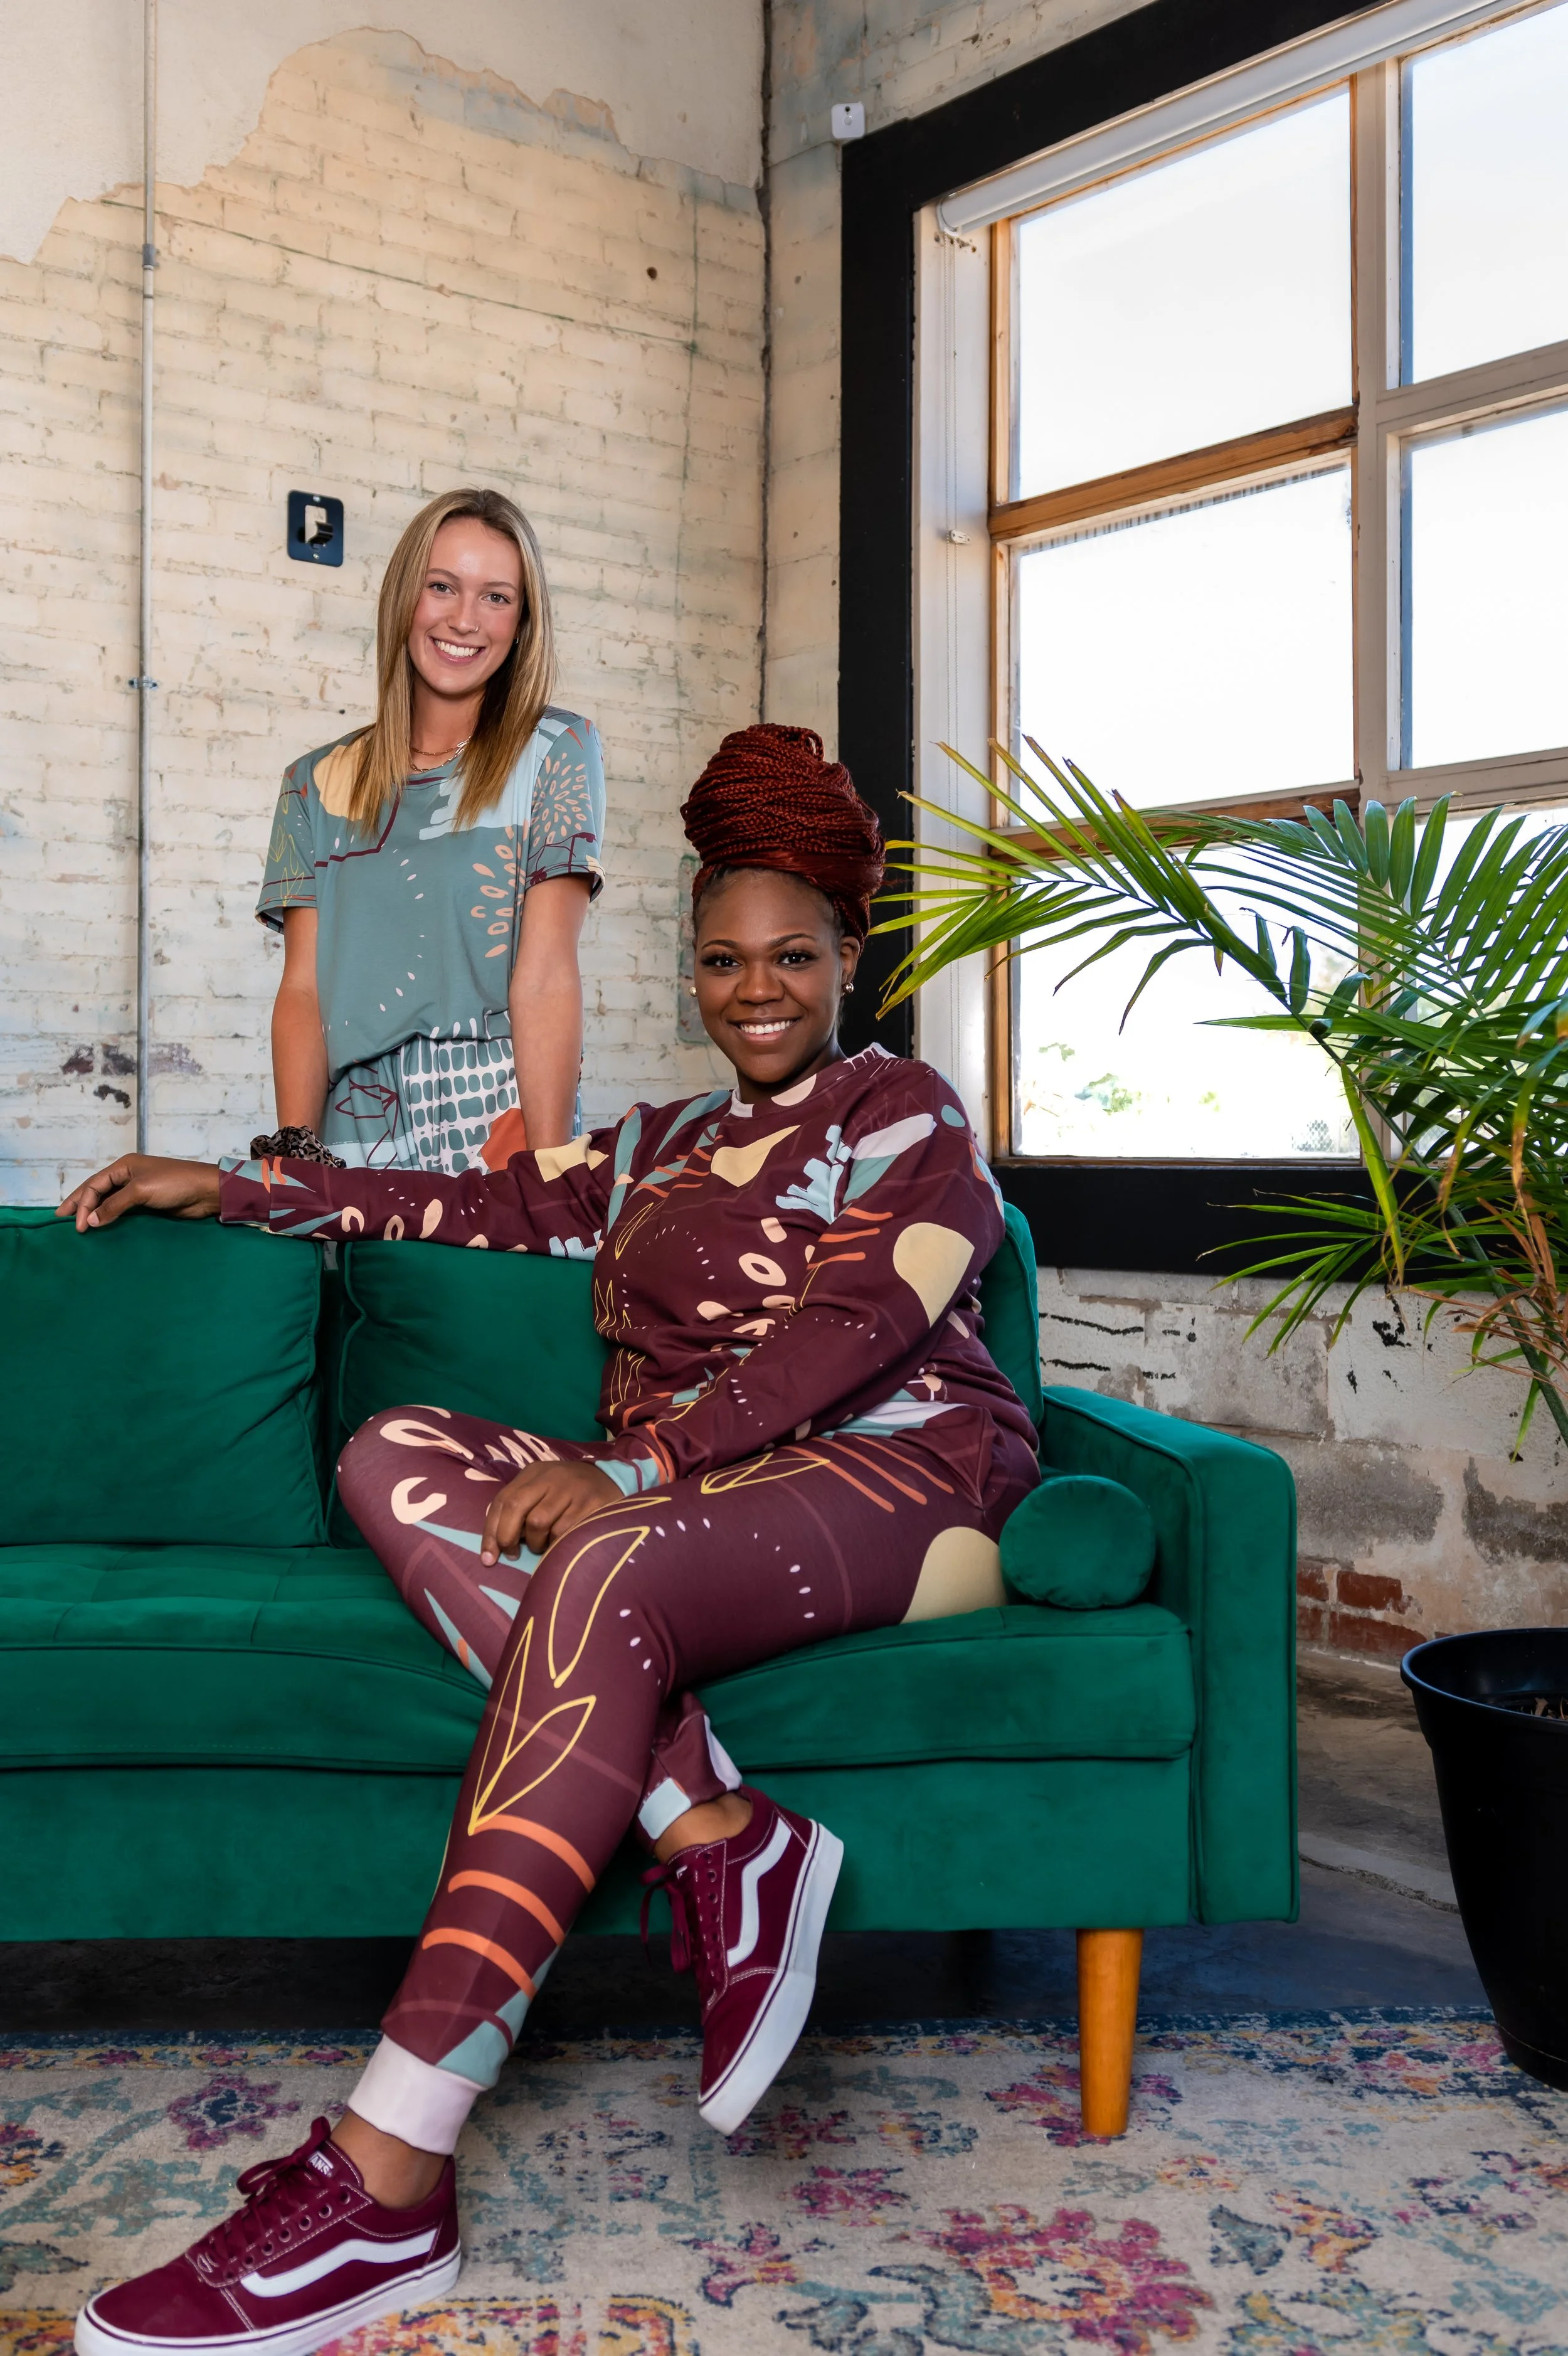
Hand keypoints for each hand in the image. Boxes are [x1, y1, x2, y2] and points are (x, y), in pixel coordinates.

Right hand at [57, 1155, 222, 1232]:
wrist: (206, 1192)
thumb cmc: (176, 1183)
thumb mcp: (141, 1191)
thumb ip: (115, 1205)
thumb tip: (91, 1221)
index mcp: (124, 1166)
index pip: (94, 1184)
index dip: (83, 1204)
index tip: (79, 1225)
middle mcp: (128, 1176)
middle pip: (96, 1191)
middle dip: (79, 1204)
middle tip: (61, 1219)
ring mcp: (137, 1191)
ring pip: (108, 1201)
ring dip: (93, 1212)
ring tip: (77, 1225)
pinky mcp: (147, 1205)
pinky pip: (122, 1212)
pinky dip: (109, 1219)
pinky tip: (101, 1227)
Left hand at [481, 1459, 620, 1563]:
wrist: (610, 1480)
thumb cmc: (567, 1493)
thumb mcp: (542, 1490)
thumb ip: (520, 1508)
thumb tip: (496, 1544)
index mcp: (533, 1473)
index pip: (502, 1501)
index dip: (491, 1532)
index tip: (488, 1558)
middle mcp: (549, 1477)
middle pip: (516, 1507)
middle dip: (507, 1537)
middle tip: (512, 1555)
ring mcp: (570, 1489)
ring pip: (538, 1522)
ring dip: (535, 1543)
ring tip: (542, 1545)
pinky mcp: (590, 1503)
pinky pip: (563, 1531)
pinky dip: (555, 1544)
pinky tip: (559, 1545)